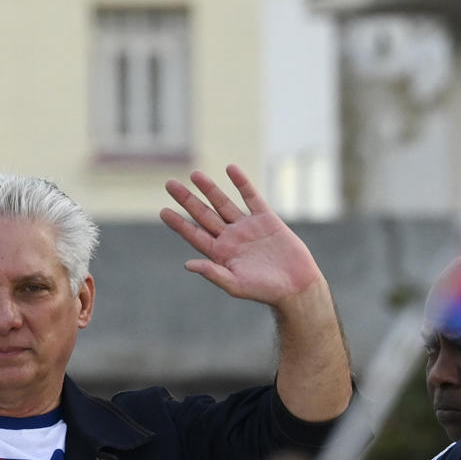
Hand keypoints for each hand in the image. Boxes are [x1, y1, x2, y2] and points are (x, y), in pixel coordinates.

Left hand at [160, 166, 324, 307]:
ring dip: (210, 189)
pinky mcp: (266, 219)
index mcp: (220, 254)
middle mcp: (230, 238)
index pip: (194, 234)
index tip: (163, 211)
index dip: (179, 223)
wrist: (296, 286)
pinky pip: (251, 197)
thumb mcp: (235, 285)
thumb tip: (188, 264)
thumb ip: (213, 273)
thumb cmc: (265, 290)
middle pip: (204, 215)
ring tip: (194, 174)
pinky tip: (230, 169)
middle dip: (187, 199)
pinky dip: (241, 183)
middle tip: (169, 184)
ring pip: (224, 203)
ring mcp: (247, 227)